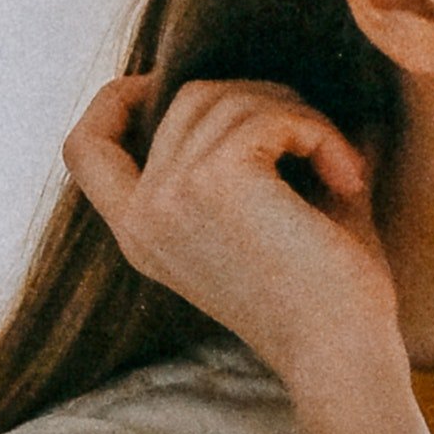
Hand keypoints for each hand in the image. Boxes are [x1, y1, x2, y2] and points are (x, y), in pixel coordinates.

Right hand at [61, 73, 430, 433]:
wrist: (343, 356)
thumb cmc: (322, 294)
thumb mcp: (254, 219)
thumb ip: (231, 157)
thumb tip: (246, 76)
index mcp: (141, 234)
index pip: (85, 149)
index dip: (117, 100)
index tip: (173, 83)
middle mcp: (144, 216)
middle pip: (186, 98)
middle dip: (262, 102)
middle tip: (318, 145)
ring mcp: (172, 196)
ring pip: (230, 97)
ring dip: (299, 118)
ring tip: (340, 170)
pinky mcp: (216, 180)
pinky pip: (269, 115)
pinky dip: (319, 133)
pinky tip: (348, 179)